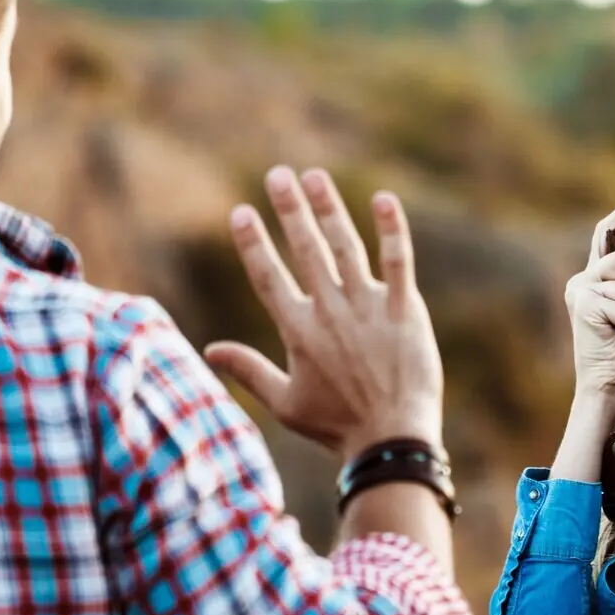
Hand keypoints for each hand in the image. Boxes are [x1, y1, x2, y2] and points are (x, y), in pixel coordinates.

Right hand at [204, 166, 443, 461]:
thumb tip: (209, 350)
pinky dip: (392, 231)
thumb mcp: (284, 404)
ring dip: (329, 210)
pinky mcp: (404, 311)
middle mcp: (330, 312)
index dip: (253, 242)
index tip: (241, 211)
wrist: (391, 440)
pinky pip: (398, 263)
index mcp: (298, 331)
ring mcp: (369, 309)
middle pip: (305, 251)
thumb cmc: (336, 425)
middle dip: (289, 210)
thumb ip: (248, 370)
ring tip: (314, 178)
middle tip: (277, 175)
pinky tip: (384, 200)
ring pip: (346, 247)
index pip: (268, 277)